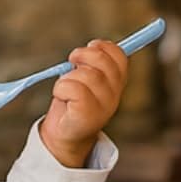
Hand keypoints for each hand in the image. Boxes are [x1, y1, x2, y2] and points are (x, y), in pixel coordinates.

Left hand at [40, 38, 128, 166]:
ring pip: (85, 74)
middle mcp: (113, 95)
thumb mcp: (87, 81)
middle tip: (72, 60)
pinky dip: (61, 88)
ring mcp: (102, 107)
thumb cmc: (74, 104)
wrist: (66, 136)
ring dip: (68, 76)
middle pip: (102, 61)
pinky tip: (62, 98)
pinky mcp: (87, 115)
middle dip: (83, 55)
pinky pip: (72, 88)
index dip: (103, 47)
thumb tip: (95, 46)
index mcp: (116, 84)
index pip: (119, 56)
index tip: (89, 46)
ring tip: (65, 88)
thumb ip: (94, 65)